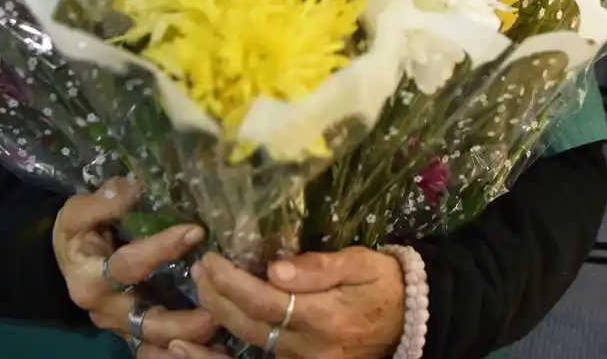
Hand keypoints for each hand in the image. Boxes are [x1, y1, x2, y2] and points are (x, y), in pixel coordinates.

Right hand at [52, 178, 217, 356]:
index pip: (128, 267)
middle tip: (217, 308)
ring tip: (222, 320)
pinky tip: (216, 333)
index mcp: (91, 281)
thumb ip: (102, 202)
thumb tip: (132, 188)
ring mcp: (123, 327)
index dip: (161, 249)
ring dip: (191, 336)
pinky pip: (162, 347)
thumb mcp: (77, 213)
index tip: (194, 231)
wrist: (72, 260)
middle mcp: (108, 311)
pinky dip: (187, 343)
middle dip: (183, 321)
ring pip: (159, 342)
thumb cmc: (77, 234)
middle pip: (147, 324)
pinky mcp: (137, 333)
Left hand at [171, 249, 404, 358]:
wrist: (407, 322)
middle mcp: (308, 346)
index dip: (232, 281)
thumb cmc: (384, 283)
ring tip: (200, 287)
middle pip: (248, 324)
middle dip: (216, 296)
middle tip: (199, 268)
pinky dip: (226, 345)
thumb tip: (275, 269)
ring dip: (217, 316)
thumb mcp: (363, 263)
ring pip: (248, 342)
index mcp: (325, 317)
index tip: (212, 257)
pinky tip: (202, 333)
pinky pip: (256, 355)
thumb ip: (321, 267)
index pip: (265, 300)